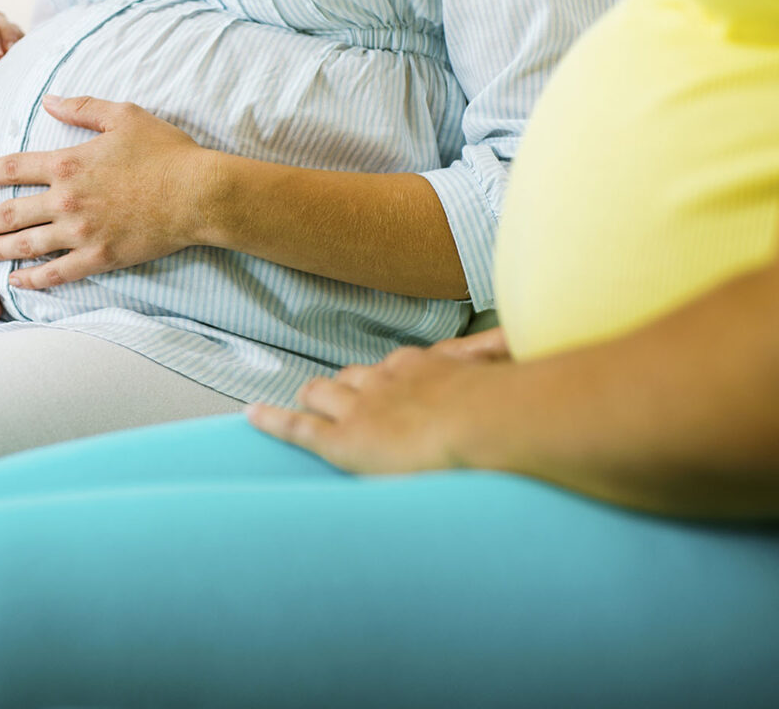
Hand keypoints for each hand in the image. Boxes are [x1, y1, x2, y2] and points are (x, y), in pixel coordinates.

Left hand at [0, 95, 209, 289]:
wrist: (199, 193)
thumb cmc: (166, 151)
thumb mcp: (124, 115)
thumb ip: (81, 106)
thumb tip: (48, 100)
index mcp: (68, 163)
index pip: (13, 167)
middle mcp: (66, 199)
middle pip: (10, 213)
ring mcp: (81, 232)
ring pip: (25, 245)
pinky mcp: (99, 257)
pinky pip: (56, 273)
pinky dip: (32, 280)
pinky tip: (16, 282)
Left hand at [246, 332, 513, 473]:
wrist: (486, 422)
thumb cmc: (507, 403)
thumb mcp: (511, 371)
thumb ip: (508, 357)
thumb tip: (526, 339)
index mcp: (423, 365)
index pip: (397, 366)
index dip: (390, 378)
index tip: (394, 384)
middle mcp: (386, 379)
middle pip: (353, 376)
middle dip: (346, 387)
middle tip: (346, 399)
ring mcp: (361, 408)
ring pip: (322, 393)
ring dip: (315, 400)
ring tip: (307, 406)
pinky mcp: (344, 439)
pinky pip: (298, 427)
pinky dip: (272, 420)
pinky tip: (252, 416)